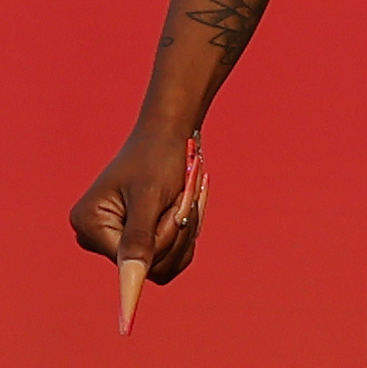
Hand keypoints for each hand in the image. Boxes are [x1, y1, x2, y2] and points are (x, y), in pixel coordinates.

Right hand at [70, 123, 206, 292]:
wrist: (171, 131)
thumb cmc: (158, 155)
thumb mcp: (151, 195)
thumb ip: (140, 238)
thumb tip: (130, 278)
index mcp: (89, 223)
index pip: (130, 259)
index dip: (155, 246)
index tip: (129, 324)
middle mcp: (97, 237)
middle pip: (149, 265)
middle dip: (176, 229)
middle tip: (183, 192)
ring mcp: (120, 241)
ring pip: (165, 263)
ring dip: (185, 230)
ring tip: (186, 192)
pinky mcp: (141, 240)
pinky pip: (172, 257)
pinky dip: (187, 232)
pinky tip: (187, 202)